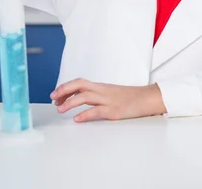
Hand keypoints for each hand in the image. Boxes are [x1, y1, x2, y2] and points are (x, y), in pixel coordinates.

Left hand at [50, 79, 166, 122]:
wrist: (148, 98)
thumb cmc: (130, 97)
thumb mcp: (111, 93)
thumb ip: (97, 96)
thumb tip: (81, 100)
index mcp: (101, 87)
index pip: (79, 82)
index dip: (65, 87)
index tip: (55, 95)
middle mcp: (102, 91)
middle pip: (79, 85)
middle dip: (64, 90)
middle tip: (53, 99)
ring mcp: (108, 100)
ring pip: (85, 97)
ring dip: (70, 102)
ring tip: (60, 110)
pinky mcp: (114, 110)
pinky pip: (97, 111)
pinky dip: (85, 114)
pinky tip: (77, 119)